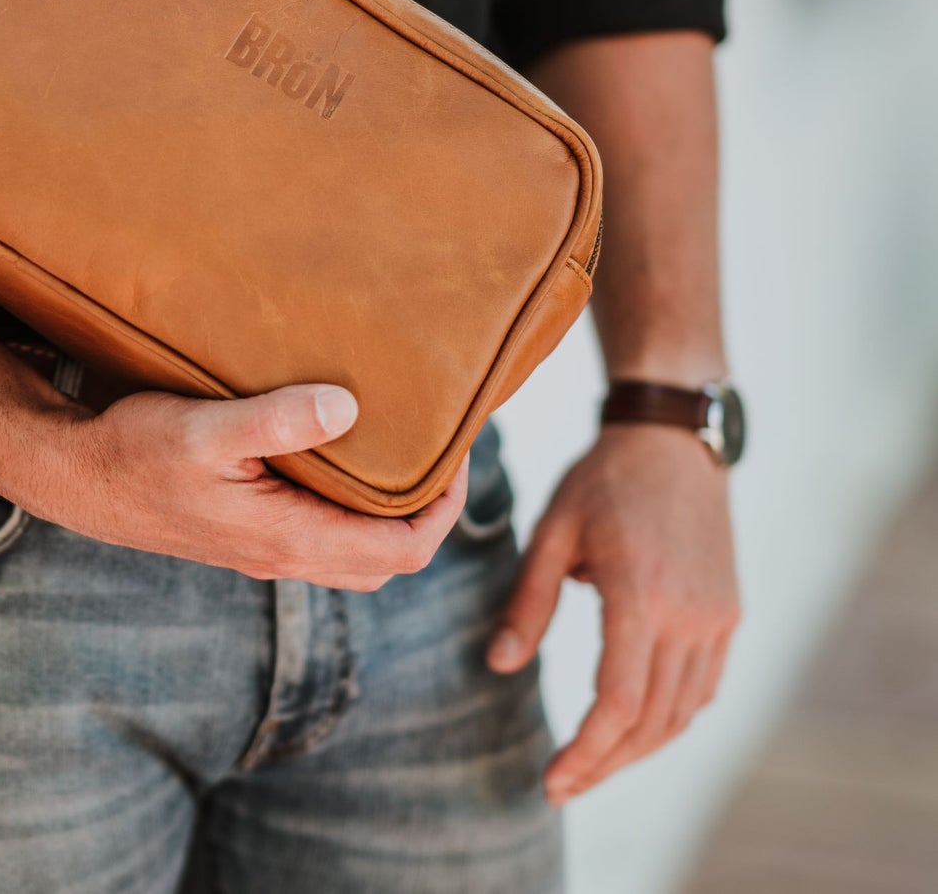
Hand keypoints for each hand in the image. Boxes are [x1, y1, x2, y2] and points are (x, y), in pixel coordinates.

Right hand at [8, 382, 468, 590]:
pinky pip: (320, 537)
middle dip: (427, 518)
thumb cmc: (135, 450)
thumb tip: (349, 406)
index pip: (400, 552)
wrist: (75, 478)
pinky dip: (350, 511)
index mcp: (286, 537)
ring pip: (353, 555)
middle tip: (439, 456)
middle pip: (387, 563)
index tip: (456, 456)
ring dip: (389, 518)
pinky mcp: (245, 534)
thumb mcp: (205, 429)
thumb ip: (278, 420)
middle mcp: (281, 555)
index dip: (444, 512)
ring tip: (400, 456)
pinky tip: (339, 461)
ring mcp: (262, 549)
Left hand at [485, 423, 738, 802]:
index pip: (620, 702)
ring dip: (638, 749)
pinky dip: (670, 718)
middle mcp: (688, 614)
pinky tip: (634, 726)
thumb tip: (499, 666)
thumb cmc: (601, 480)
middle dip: (606, 763)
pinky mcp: (728, 613)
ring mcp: (717, 617)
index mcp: (640, 593)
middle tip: (562, 785)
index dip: (587, 752)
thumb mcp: (552, 531)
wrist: (671, 441)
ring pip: (683, 713)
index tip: (553, 779)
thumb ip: (528, 603)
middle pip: (652, 721)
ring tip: (591, 763)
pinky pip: (704, 688)